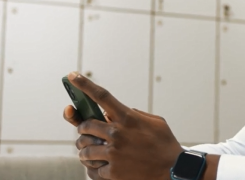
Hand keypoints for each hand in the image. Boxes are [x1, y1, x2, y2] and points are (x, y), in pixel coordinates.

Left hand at [64, 72, 183, 179]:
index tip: (71, 75)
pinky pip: (92, 168)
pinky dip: (94, 168)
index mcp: (127, 118)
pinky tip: (103, 166)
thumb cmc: (165, 144)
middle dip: (83, 128)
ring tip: (93, 151)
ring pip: (84, 149)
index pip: (101, 96)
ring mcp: (113, 153)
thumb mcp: (155, 122)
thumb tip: (118, 113)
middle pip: (85, 125)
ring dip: (86, 150)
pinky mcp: (113, 171)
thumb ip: (135, 114)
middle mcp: (117, 133)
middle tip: (86, 131)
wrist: (173, 169)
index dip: (84, 85)